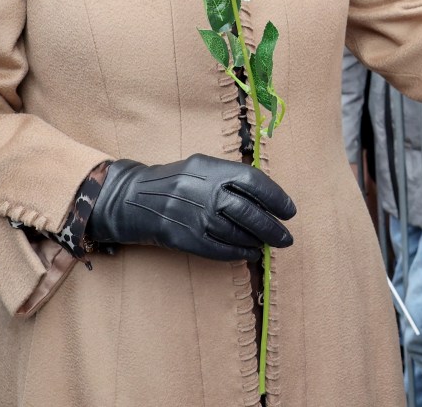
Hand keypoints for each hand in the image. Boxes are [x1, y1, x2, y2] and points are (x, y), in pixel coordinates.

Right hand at [87, 153, 295, 261]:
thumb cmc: (173, 181)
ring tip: (267, 245)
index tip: (289, 210)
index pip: (252, 180)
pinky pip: (219, 249)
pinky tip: (249, 254)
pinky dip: (239, 253)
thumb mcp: (199, 167)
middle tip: (285, 238)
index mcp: (209, 167)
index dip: (275, 197)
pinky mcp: (185, 238)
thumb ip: (228, 177)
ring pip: (236, 232)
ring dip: (257, 241)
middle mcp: (203, 190)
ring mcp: (193, 215)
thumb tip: (266, 197)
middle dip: (272, 227)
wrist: (132, 197)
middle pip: (248, 211)